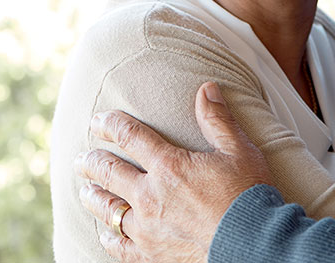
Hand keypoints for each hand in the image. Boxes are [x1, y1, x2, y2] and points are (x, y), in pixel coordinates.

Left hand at [76, 82, 271, 262]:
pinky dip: (109, 237)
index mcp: (169, 165)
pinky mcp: (152, 254)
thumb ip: (217, 119)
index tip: (98, 121)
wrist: (252, 243)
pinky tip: (104, 232)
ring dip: (94, 196)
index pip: (129, 136)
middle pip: (109, 172)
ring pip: (108, 209)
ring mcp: (147, 228)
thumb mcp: (239, 150)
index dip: (110, 125)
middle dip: (92, 162)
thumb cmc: (248, 195)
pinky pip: (119, 245)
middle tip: (82, 158)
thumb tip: (207, 88)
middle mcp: (150, 195)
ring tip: (86, 190)